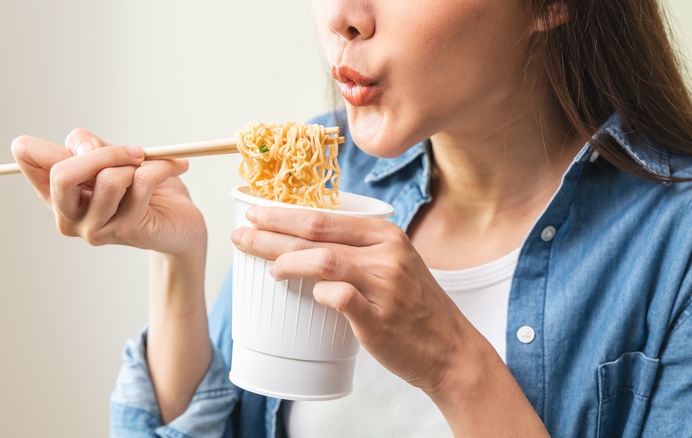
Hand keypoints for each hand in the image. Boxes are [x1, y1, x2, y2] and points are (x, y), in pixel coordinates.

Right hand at [11, 129, 205, 255]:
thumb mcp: (114, 158)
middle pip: (63, 174)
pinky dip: (163, 167)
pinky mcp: (126, 231)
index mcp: (55, 192)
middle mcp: (68, 215)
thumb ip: (91, 148)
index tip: (90, 147)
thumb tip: (84, 147)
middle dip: (104, 153)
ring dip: (138, 164)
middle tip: (135, 153)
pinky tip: (175, 168)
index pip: (26, 154)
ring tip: (153, 168)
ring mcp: (95, 228)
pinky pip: (142, 183)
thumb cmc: (144, 188)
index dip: (55, 142)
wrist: (180, 222)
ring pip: (109, 179)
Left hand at [231, 205, 481, 390]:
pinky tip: (308, 294)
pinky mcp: (379, 319)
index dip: (284, 214)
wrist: (450, 348)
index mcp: (386, 234)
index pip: (325, 216)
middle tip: (241, 234)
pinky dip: (319, 293)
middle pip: (316, 235)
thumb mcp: (395, 264)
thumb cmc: (415, 307)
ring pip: (323, 261)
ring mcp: (384, 285)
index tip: (255, 213)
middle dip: (271, 233)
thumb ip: (358, 251)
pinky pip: (339, 298)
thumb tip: (305, 244)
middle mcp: (387, 254)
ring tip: (267, 268)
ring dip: (286, 261)